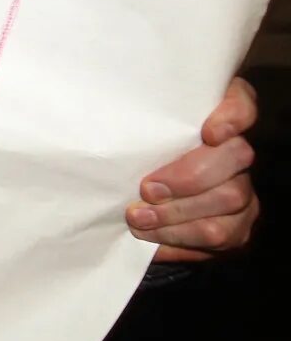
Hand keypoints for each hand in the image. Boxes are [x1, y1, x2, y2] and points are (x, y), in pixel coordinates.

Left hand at [129, 77, 259, 260]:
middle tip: (146, 189)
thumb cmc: (129, 159)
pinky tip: (152, 236)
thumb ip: (132, 123)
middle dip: (188, 177)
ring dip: (178, 212)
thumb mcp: (128, 135)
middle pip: (238, 155)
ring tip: (138, 217)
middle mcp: (236, 150)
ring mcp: (243, 188)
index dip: (232, 116)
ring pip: (230, 198)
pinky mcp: (238, 225)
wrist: (136, 207)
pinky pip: (220, 234)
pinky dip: (180, 237)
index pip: (240, 102)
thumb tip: (96, 120)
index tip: (209, 133)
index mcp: (213, 116)